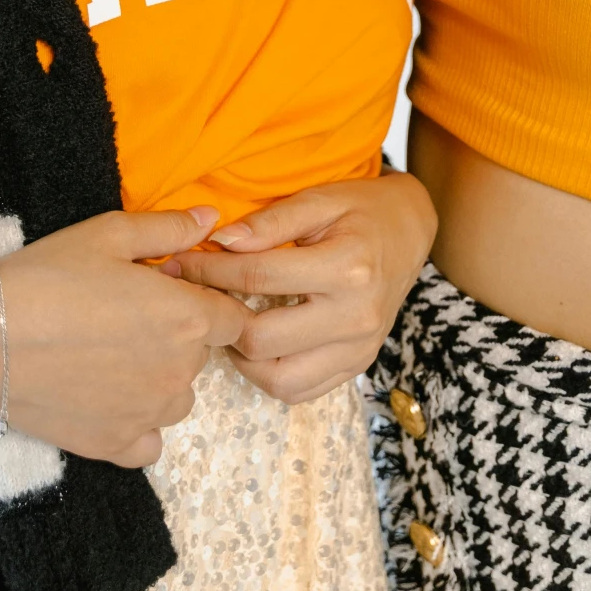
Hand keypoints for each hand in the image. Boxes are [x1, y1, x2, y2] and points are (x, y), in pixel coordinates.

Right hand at [0, 208, 247, 467]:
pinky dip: (135, 424)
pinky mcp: (116, 446)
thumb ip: (170, 229)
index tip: (170, 293)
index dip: (205, 302)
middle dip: (175, 336)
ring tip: (108, 355)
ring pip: (177, 398)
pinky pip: (149, 442)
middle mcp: (179, 372)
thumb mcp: (110, 234)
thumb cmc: (48, 276)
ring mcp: (149, 414)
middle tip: (123, 317)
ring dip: (158, 380)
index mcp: (187, 317)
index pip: (233, 317)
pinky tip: (104, 397)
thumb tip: (212, 219)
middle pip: (200, 356)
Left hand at [172, 172, 437, 403]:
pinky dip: (269, 376)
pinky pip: (300, 392)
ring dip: (241, 358)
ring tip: (228, 326)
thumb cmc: (361, 209)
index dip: (209, 271)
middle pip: (262, 338)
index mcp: (347, 267)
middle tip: (198, 300)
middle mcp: (356, 316)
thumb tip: (220, 241)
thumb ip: (271, 222)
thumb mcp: (321, 199)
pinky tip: (257, 346)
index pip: (258, 276)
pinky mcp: (357, 366)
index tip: (180, 263)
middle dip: (218, 320)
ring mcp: (359, 348)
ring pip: (279, 379)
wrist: (410, 231)